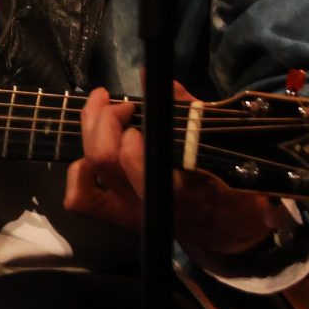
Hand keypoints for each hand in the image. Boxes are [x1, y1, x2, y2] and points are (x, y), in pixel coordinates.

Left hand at [63, 85, 284, 257]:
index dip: (131, 140)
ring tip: (104, 109)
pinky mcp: (117, 216)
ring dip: (91, 131)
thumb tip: (157, 79)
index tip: (137, 112)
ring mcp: (131, 211)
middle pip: (106, 159)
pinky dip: (78, 172)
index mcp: (185, 187)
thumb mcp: (218, 145)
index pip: (145, 169)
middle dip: (106, 120)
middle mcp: (152, 202)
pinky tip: (93, 149)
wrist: (227, 229)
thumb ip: (188, 111)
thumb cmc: (229, 183)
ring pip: (91, 169)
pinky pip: (82, 199)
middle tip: (122, 104)